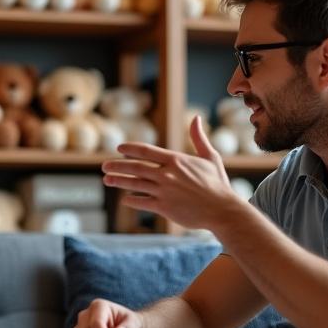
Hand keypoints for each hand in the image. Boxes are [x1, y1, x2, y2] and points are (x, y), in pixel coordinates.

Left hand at [101, 114, 239, 231]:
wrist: (223, 209)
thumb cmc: (218, 183)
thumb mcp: (210, 157)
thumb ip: (198, 138)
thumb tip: (196, 118)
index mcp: (176, 160)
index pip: (146, 151)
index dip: (130, 149)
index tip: (119, 149)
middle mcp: (167, 174)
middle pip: (135, 167)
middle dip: (117, 166)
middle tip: (104, 166)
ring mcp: (164, 191)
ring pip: (135, 184)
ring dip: (119, 181)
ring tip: (107, 180)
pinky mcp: (164, 207)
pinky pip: (142, 202)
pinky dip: (131, 200)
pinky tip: (124, 200)